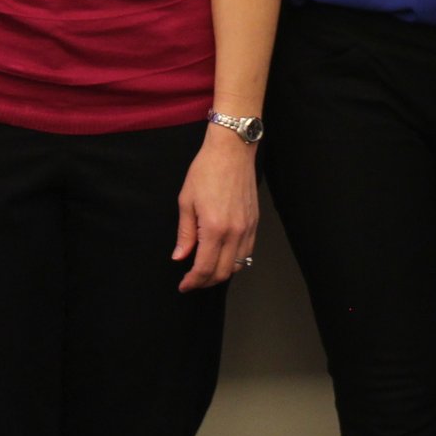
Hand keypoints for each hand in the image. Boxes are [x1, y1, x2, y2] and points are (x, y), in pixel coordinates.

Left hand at [171, 128, 258, 291]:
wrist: (232, 150)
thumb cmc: (206, 170)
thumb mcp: (186, 201)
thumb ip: (185, 233)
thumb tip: (180, 257)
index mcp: (214, 228)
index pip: (204, 268)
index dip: (192, 281)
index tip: (183, 285)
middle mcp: (234, 232)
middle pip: (222, 273)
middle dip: (205, 282)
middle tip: (192, 281)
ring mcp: (247, 228)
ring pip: (237, 265)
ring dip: (221, 274)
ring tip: (206, 271)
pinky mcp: (255, 222)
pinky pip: (247, 252)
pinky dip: (235, 261)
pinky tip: (223, 257)